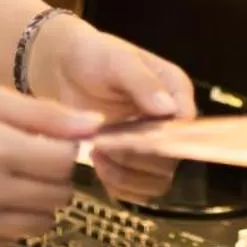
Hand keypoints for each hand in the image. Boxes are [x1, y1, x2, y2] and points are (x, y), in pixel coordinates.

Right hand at [0, 87, 100, 246]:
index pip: (64, 162)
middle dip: (56, 177)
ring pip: (43, 223)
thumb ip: (44, 114)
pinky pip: (14, 239)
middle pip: (59, 195)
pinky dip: (13, 221)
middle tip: (32, 159)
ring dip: (40, 202)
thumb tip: (95, 125)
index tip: (51, 140)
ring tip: (13, 179)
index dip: (66, 149)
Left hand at [29, 15, 195, 201]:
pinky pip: (136, 190)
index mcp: (176, 92)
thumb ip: (142, 81)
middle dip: (139, 158)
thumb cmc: (92, 55)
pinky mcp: (131, 164)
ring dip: (128, 175)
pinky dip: (119, 185)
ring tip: (98, 153)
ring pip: (157, 181)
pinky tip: (97, 164)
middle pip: (172, 159)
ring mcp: (151, 146)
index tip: (134, 138)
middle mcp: (170, 122)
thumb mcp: (117, 59)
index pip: (187, 127)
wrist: (60, 67)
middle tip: (105, 144)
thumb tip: (168, 108)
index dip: (165, 140)